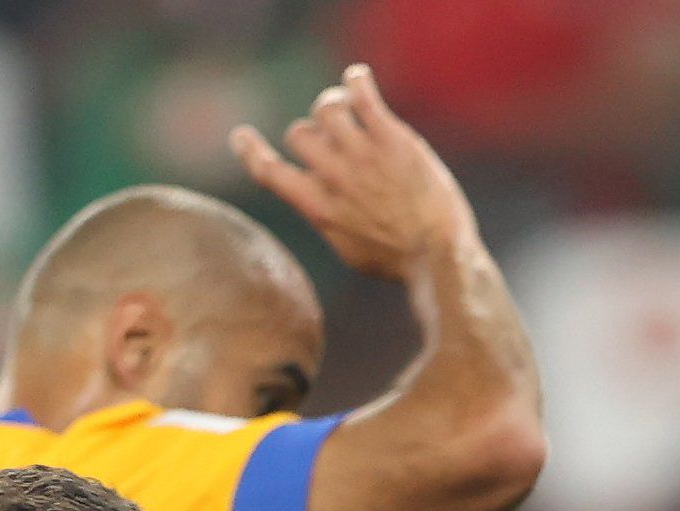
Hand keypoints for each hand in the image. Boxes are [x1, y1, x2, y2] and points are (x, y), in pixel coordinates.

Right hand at [230, 65, 474, 281]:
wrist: (437, 254)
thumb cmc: (397, 260)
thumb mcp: (348, 249)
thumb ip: (327, 218)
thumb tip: (315, 202)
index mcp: (317, 207)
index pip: (268, 172)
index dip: (250, 150)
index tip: (241, 136)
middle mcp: (333, 177)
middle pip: (299, 133)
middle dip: (313, 133)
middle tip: (336, 141)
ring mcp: (360, 154)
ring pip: (325, 107)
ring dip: (333, 105)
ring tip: (349, 110)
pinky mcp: (389, 137)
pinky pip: (360, 92)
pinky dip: (355, 80)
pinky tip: (358, 80)